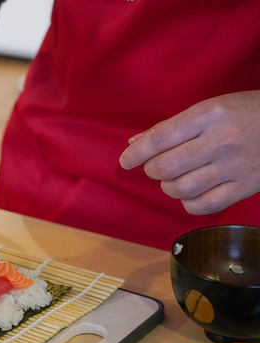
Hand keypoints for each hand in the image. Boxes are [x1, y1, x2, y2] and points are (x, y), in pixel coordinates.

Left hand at [119, 91, 259, 214]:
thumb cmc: (244, 113)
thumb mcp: (208, 109)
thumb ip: (169, 127)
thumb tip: (133, 144)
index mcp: (209, 115)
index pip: (160, 139)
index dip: (136, 154)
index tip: (125, 161)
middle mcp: (221, 140)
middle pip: (165, 168)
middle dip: (152, 170)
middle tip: (157, 167)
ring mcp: (235, 165)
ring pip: (180, 189)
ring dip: (169, 187)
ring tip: (176, 178)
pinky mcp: (246, 186)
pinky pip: (203, 205)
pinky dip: (189, 202)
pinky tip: (192, 192)